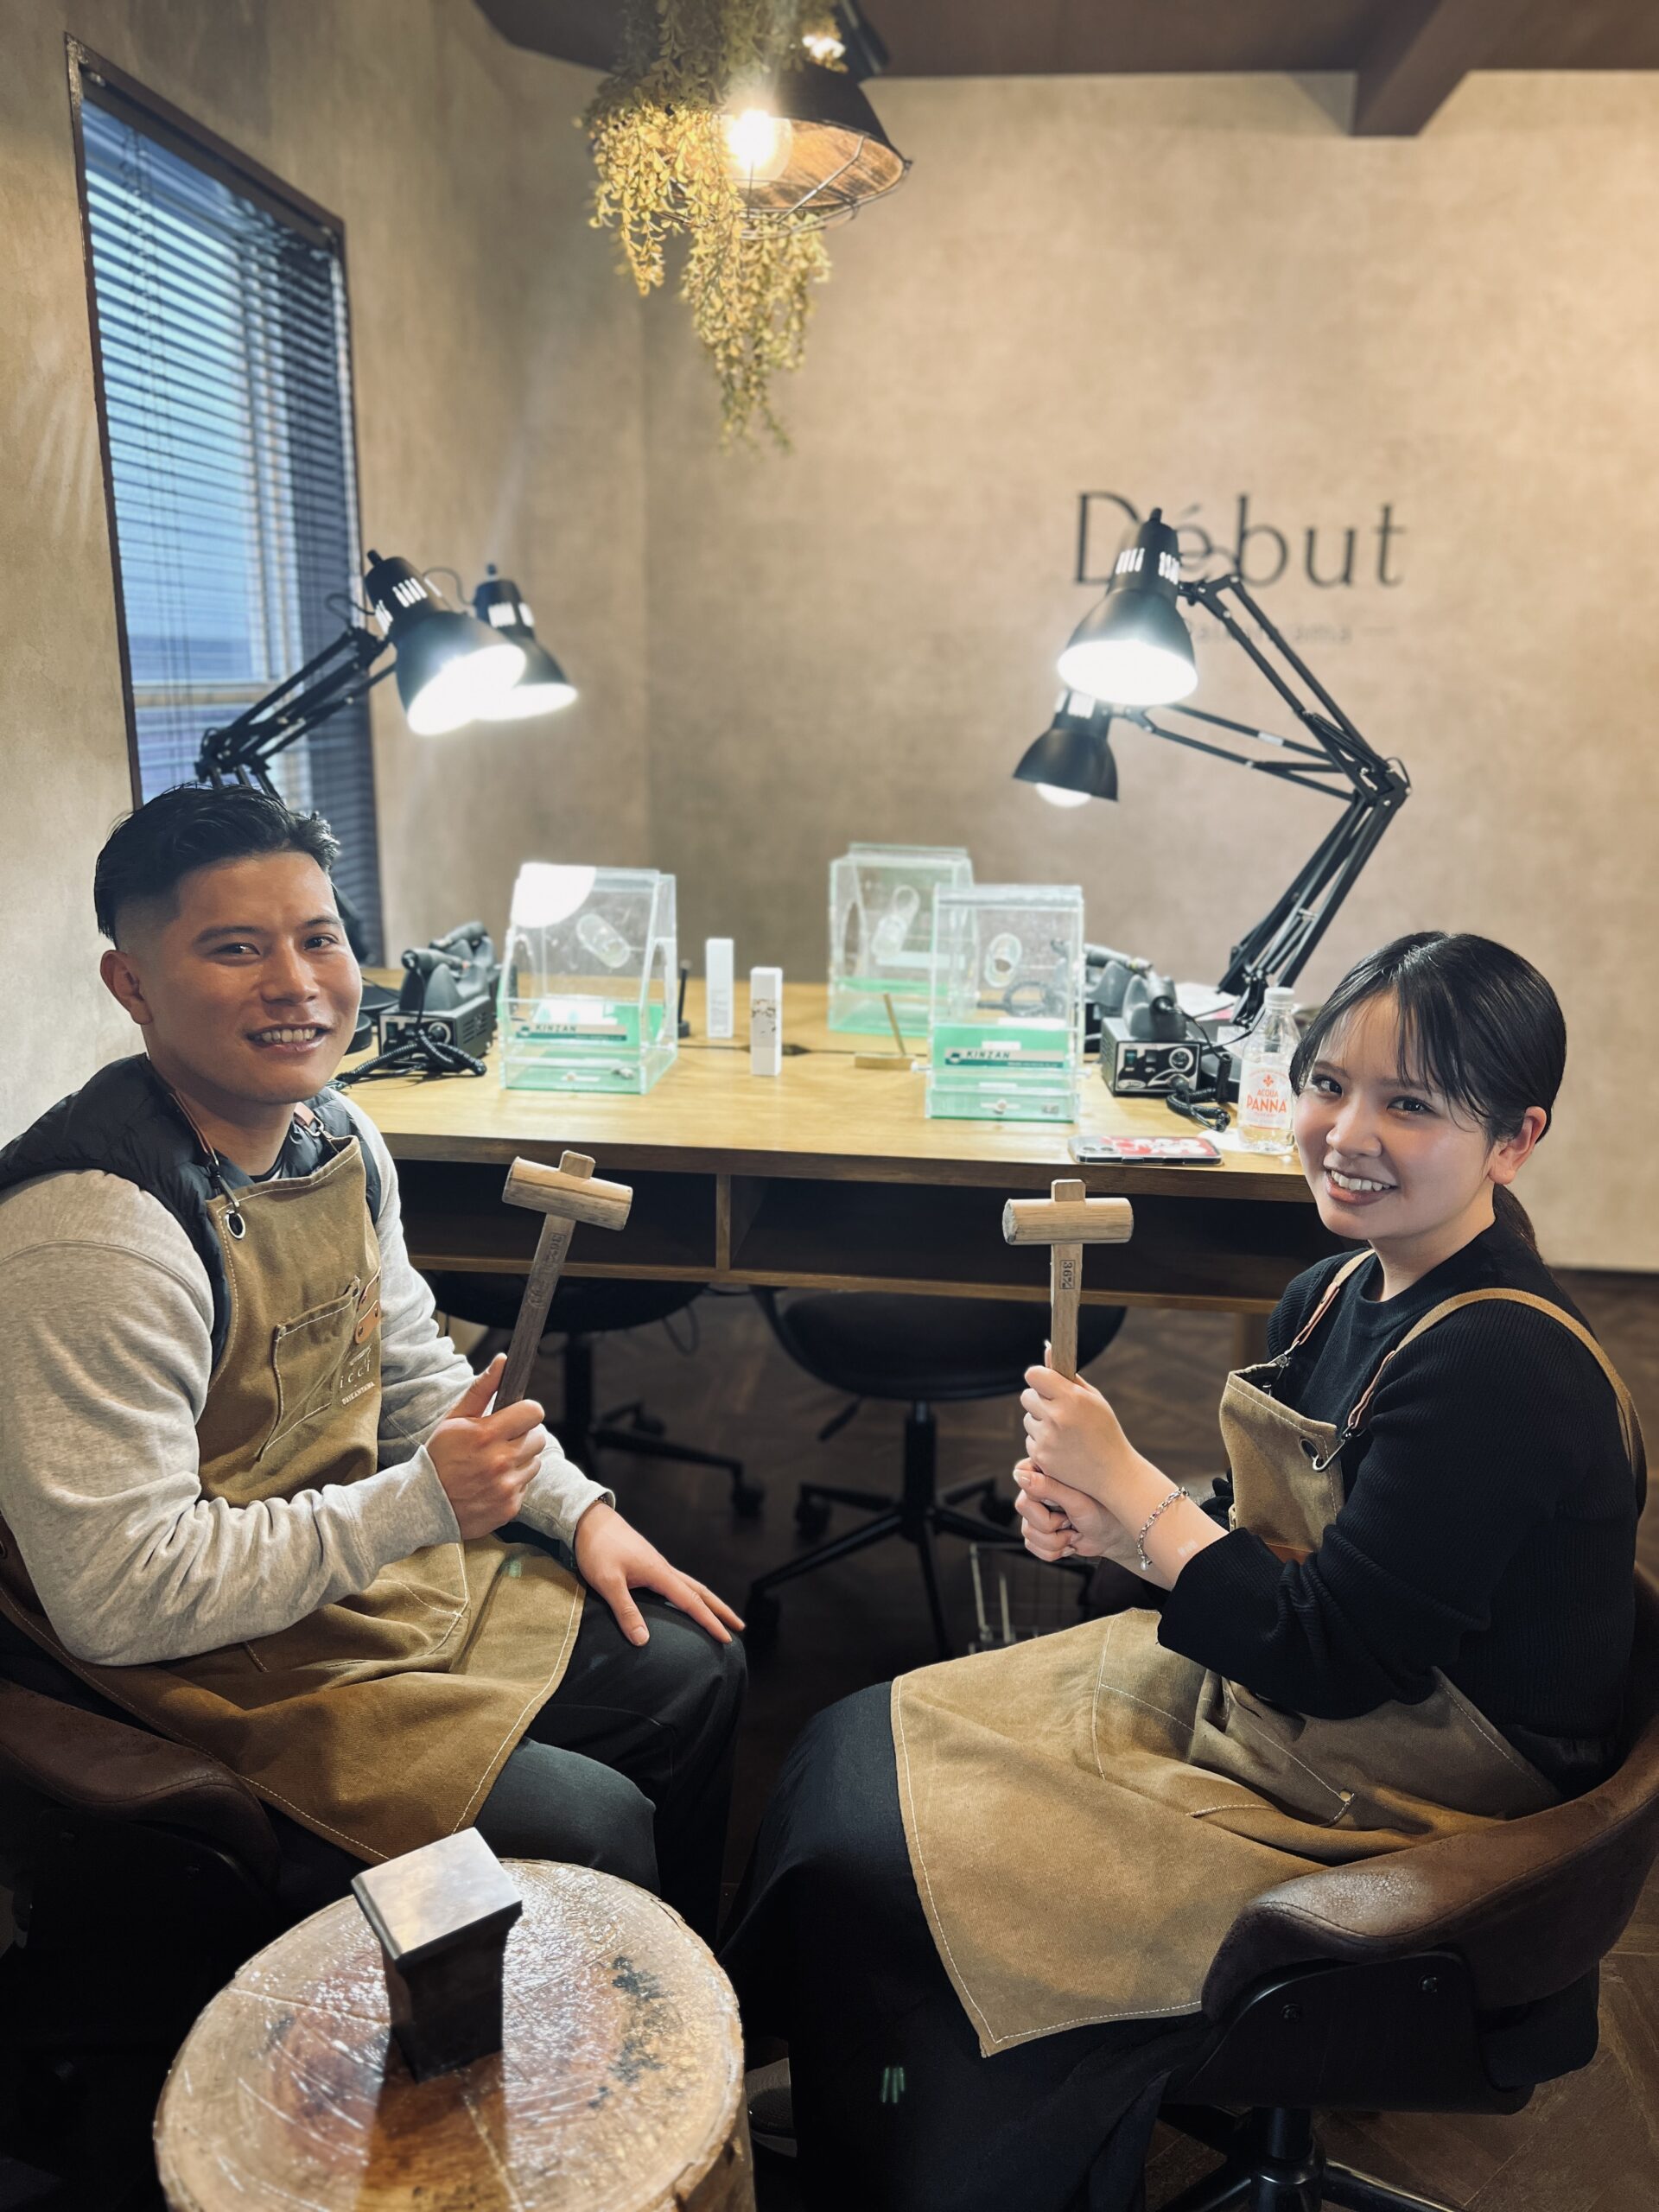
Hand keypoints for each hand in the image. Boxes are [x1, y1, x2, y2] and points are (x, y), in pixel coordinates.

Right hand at [427, 1353, 549, 1538]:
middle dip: (524, 1435)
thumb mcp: (455, 1419)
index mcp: (486, 1434)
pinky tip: (492, 1483)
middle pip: (539, 1437)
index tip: (516, 1416)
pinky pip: (526, 1485)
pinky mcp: (510, 1506)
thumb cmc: (440, 1457)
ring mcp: (506, 1486)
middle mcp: (500, 1461)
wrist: (425, 1505)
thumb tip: (504, 1360)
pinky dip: (514, 1483)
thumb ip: (482, 1389)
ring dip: (521, 1460)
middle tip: (503, 1441)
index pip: (533, 1412)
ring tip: (496, 1463)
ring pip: (535, 1462)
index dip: (526, 1412)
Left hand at [573, 1501, 744, 1647]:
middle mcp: (664, 1568)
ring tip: (720, 1616)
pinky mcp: (648, 1564)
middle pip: (701, 1592)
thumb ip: (626, 1612)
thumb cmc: (598, 1549)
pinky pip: (677, 1582)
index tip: (726, 1638)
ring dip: (708, 1602)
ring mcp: (657, 1565)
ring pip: (691, 1586)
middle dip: (720, 1610)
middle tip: (739, 1627)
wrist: (590, 1520)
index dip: (710, 1621)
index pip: (691, 1602)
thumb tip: (643, 1641)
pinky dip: (690, 1594)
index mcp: (659, 1573)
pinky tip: (685, 1601)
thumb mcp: (608, 1583)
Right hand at [1013, 1459, 1142, 1568]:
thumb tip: (1019, 1476)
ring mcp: (1036, 1513)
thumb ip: (1048, 1487)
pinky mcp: (1038, 1532)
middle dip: (1050, 1522)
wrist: (1113, 1536)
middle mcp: (1038, 1491)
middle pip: (1022, 1506)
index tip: (1058, 1501)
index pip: (1021, 1474)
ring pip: (1027, 1530)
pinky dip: (1053, 1551)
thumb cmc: (1103, 1510)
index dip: (1037, 1492)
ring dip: (1055, 1540)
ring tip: (1073, 1533)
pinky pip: (1031, 1545)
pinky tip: (1068, 1543)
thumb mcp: (1077, 1500)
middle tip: (1070, 1519)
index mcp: (1046, 1472)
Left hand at [1020, 1361, 1149, 1515]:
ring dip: (1040, 1422)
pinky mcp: (1040, 1457)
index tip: (1045, 1382)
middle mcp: (1056, 1417)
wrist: (1113, 1473)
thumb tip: (1047, 1349)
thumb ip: (1068, 1376)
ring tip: (1064, 1432)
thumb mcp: (1094, 1399)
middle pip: (1026, 1396)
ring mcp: (1046, 1439)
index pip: (1034, 1375)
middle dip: (1038, 1399)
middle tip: (1057, 1407)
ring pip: (1027, 1419)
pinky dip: (1041, 1441)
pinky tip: (1061, 1447)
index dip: (1039, 1377)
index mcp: (1071, 1398)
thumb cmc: (1105, 1430)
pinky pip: (1030, 1440)